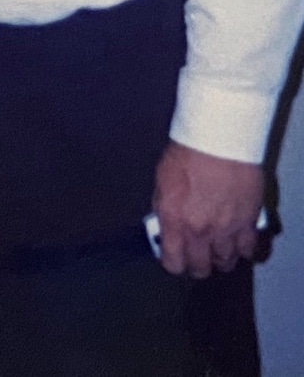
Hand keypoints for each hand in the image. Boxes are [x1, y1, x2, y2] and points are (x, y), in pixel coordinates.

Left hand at [153, 140, 263, 277]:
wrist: (218, 142)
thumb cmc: (187, 154)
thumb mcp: (161, 183)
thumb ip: (165, 209)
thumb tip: (166, 225)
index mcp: (175, 220)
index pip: (173, 261)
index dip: (173, 264)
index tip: (174, 260)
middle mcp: (201, 230)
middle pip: (201, 267)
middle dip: (197, 266)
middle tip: (196, 259)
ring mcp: (227, 229)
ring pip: (226, 262)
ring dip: (220, 259)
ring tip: (217, 251)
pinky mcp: (249, 222)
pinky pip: (249, 250)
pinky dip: (244, 250)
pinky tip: (238, 244)